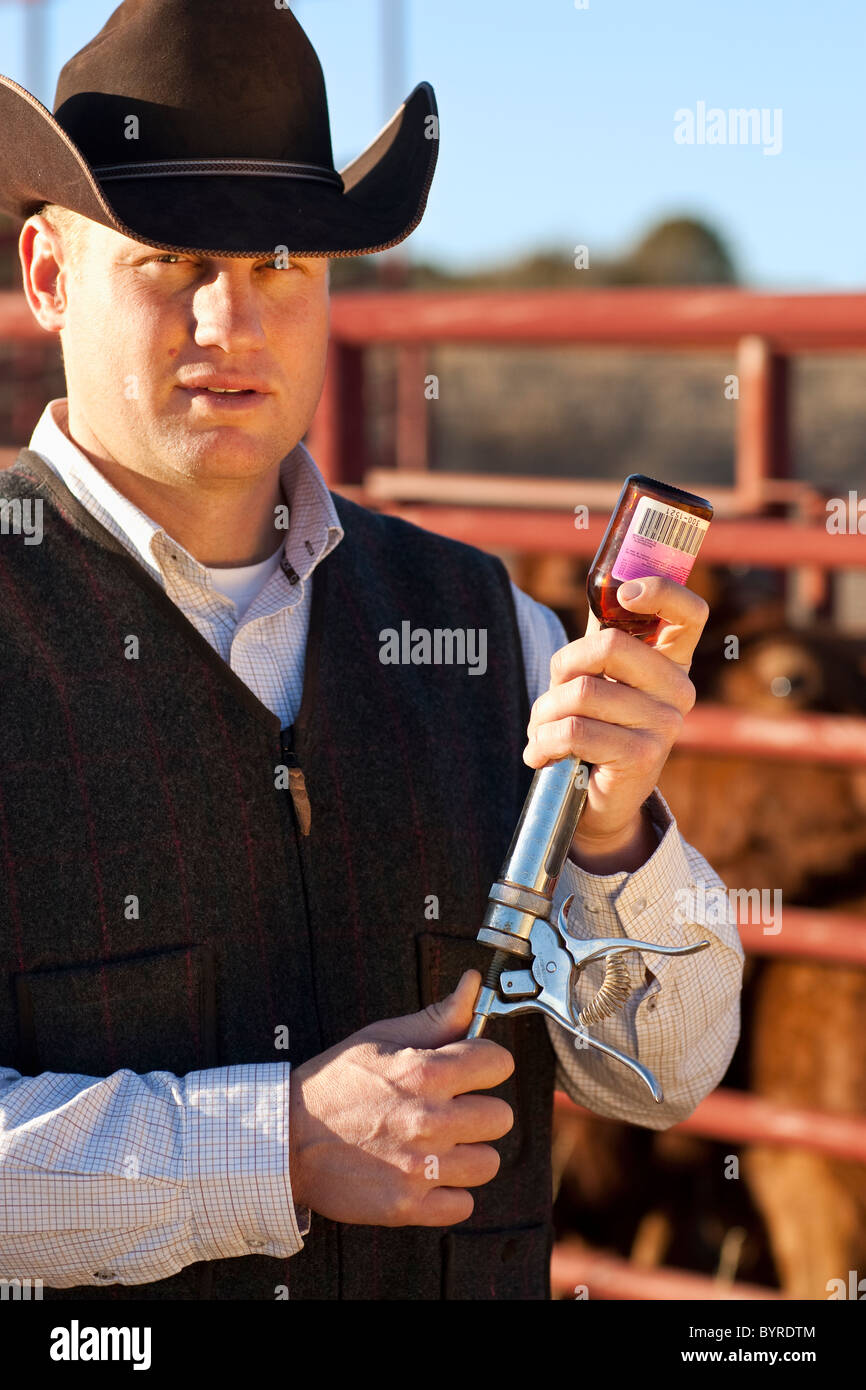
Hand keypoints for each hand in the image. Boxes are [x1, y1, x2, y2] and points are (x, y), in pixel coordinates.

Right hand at [289, 970, 513, 1226]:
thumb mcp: (381, 1037)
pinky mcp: (407, 1205)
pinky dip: (448, 1193)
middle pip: (501, 1116)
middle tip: (450, 1109)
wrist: (286, 1139)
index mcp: (426, 1073)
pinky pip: (462, 1205)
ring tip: (439, 1144)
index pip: (499, 1063)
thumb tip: (472, 983)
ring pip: (488, 1163)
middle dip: (479, 1109)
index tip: (470, 1069)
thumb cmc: (336, 1083)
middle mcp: (429, 1120)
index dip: (485, 1063)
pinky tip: (427, 1174)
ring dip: (468, 1153)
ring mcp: (420, 1167)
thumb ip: (437, 1017)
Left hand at [524, 575, 708, 862]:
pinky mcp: (643, 756)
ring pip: (581, 692)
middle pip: (609, 645)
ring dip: (544, 713)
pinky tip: (540, 755)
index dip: (662, 591)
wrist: (597, 802)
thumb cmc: (592, 729)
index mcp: (671, 663)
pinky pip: (575, 731)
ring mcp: (666, 724)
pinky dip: (543, 742)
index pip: (690, 613)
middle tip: (551, 693)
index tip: (624, 594)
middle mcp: (678, 690)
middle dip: (561, 667)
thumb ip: (601, 641)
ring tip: (541, 730)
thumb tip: (606, 587)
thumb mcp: (597, 680)